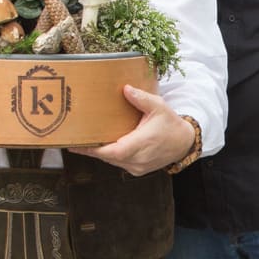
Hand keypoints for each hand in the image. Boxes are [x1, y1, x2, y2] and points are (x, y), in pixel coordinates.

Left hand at [74, 85, 192, 175]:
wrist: (183, 143)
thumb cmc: (170, 124)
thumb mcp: (159, 107)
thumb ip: (141, 98)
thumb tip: (126, 89)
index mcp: (142, 144)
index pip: (114, 151)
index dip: (93, 150)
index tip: (77, 145)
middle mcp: (138, 159)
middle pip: (108, 157)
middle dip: (91, 149)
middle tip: (74, 140)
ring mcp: (138, 167)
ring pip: (112, 161)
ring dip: (100, 152)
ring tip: (84, 143)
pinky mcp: (138, 170)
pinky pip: (119, 163)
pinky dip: (110, 156)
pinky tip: (102, 146)